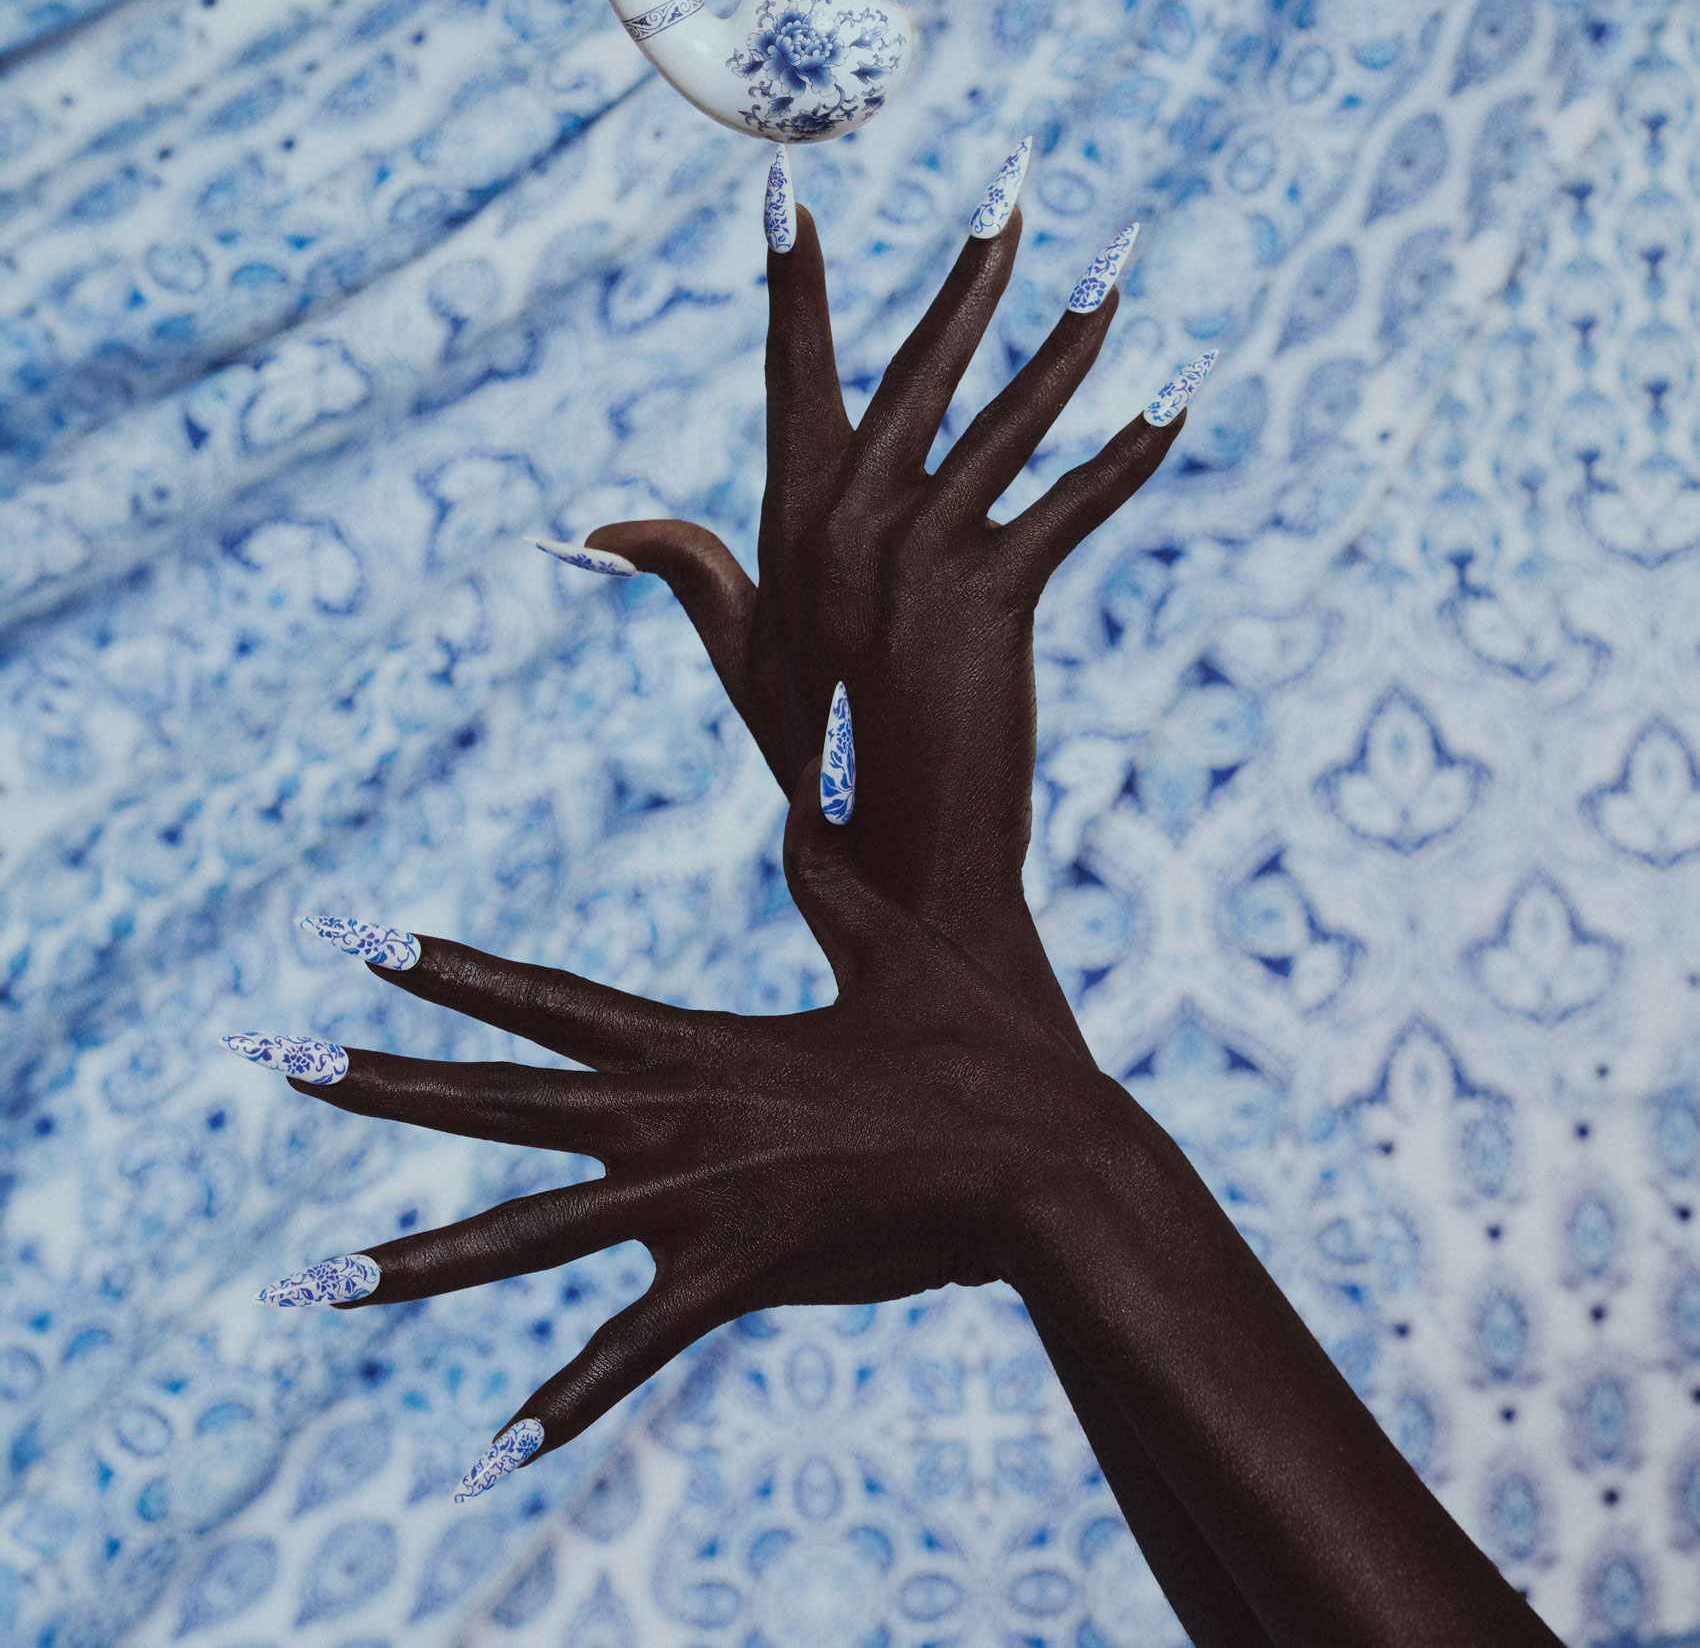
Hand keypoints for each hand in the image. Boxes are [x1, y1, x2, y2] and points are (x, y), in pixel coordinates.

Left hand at [241, 766, 1111, 1495]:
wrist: (1046, 1164)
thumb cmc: (981, 1049)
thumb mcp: (893, 946)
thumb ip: (833, 873)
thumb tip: (821, 773)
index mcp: (698, 1044)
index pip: (544, 997)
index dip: (447, 969)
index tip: (361, 943)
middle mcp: (674, 1118)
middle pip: (494, 1100)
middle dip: (376, 1081)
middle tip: (273, 1058)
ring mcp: (697, 1204)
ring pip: (521, 1236)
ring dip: (404, 1265)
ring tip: (301, 1288)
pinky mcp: (740, 1279)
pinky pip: (630, 1353)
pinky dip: (562, 1407)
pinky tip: (488, 1454)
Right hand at [573, 154, 1209, 1027]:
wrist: (886, 869)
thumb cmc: (816, 762)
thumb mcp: (741, 655)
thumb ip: (687, 573)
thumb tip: (596, 533)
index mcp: (789, 522)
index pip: (792, 373)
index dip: (794, 280)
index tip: (790, 192)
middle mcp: (849, 518)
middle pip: (923, 362)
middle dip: (976, 266)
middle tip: (1016, 177)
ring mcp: (919, 551)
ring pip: (1012, 416)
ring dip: (1075, 339)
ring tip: (1118, 270)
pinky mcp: (993, 594)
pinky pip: (1075, 503)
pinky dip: (1130, 454)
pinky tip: (1178, 397)